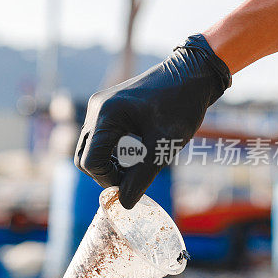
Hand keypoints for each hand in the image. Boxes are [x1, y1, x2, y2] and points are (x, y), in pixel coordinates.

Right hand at [74, 34, 231, 208]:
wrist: (193, 73)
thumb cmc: (182, 105)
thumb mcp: (164, 144)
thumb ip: (142, 176)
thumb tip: (124, 204)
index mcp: (105, 115)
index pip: (91, 162)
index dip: (109, 180)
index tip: (133, 184)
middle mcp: (95, 109)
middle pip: (84, 157)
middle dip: (107, 173)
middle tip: (135, 176)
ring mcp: (98, 107)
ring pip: (90, 148)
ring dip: (110, 162)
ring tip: (140, 161)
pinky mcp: (106, 107)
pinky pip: (99, 137)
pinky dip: (114, 150)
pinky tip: (138, 149)